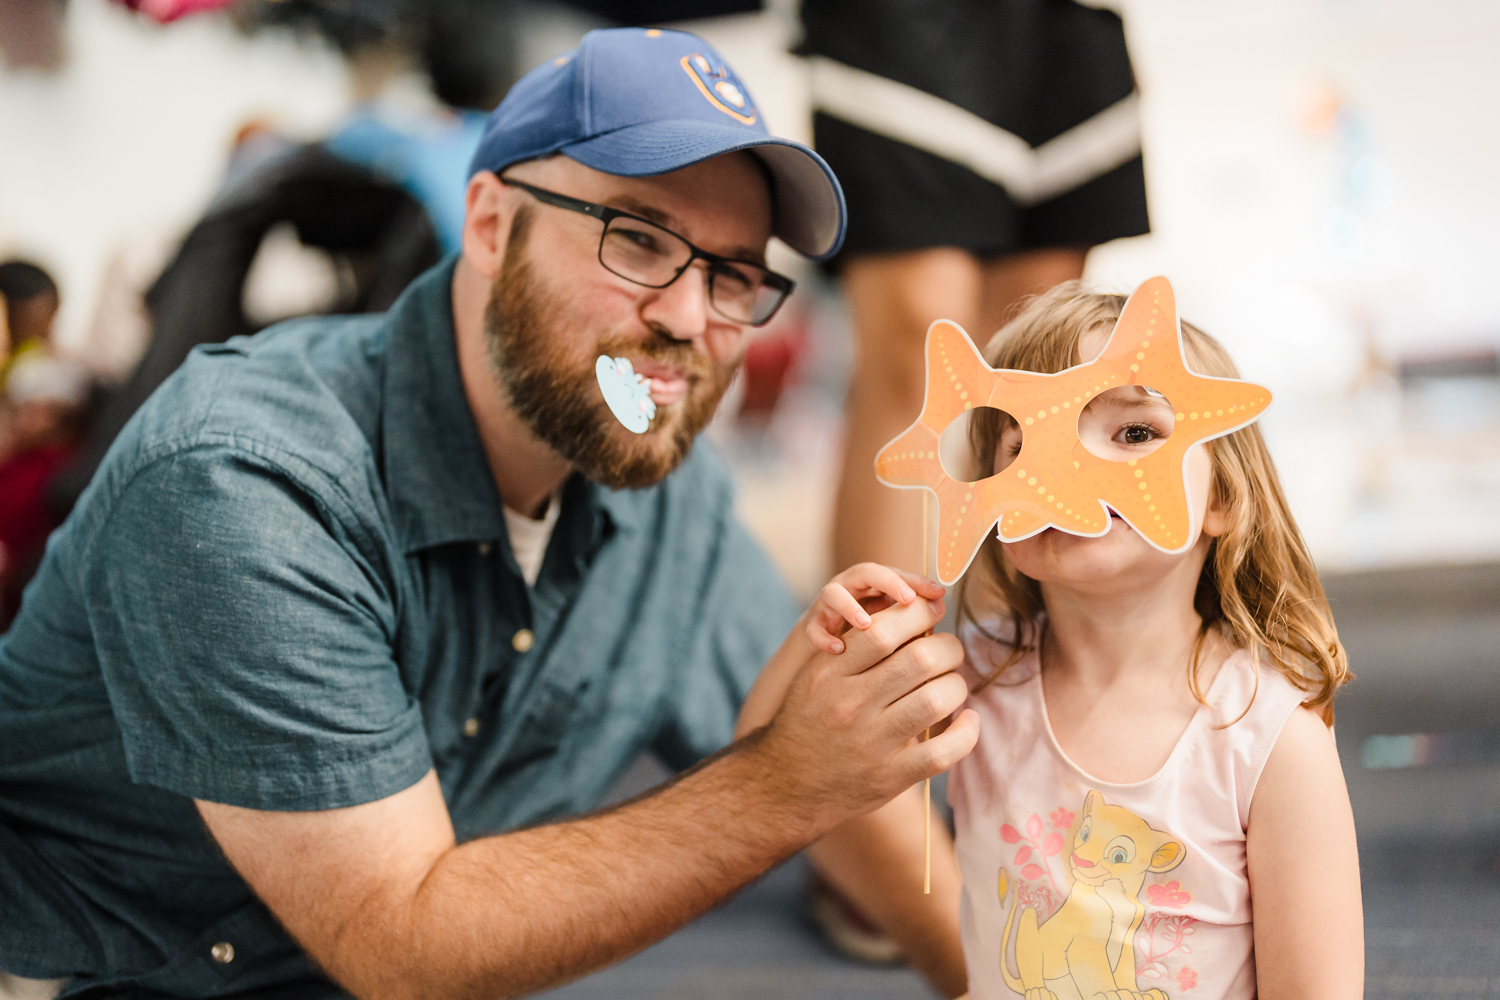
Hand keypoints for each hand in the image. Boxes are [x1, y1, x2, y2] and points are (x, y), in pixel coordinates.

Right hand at [751, 594, 978, 826]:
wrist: (787, 785)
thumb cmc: (811, 720)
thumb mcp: (817, 676)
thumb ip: (857, 647)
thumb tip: (918, 613)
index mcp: (829, 673)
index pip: (882, 629)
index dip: (917, 613)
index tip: (931, 612)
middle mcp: (849, 705)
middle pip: (920, 659)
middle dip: (948, 648)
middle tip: (949, 651)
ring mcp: (871, 743)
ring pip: (937, 699)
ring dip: (957, 686)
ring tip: (953, 685)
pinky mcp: (890, 777)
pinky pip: (943, 751)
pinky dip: (966, 733)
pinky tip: (967, 721)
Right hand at [806, 562, 945, 654]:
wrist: (826, 649)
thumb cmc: (867, 635)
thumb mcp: (892, 624)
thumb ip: (912, 617)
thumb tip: (939, 611)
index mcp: (873, 585)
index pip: (896, 573)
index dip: (916, 581)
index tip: (937, 593)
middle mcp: (850, 588)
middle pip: (866, 572)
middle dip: (888, 582)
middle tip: (908, 599)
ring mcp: (829, 604)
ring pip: (833, 593)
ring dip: (850, 607)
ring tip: (866, 625)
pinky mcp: (812, 624)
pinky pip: (813, 626)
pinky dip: (824, 637)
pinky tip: (838, 650)